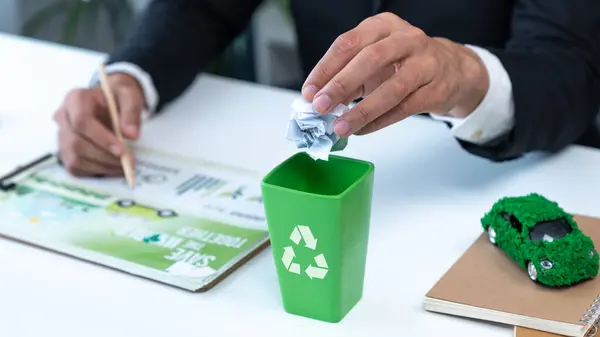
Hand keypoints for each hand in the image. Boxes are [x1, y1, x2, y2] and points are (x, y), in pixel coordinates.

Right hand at [54, 73, 144, 176]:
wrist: (113, 102)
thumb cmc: (119, 97)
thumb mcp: (130, 96)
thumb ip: (131, 112)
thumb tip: (131, 135)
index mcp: (75, 99)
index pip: (81, 121)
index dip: (101, 138)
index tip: (121, 150)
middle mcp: (63, 117)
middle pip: (76, 143)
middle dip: (104, 156)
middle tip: (129, 162)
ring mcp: (62, 136)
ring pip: (75, 158)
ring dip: (102, 166)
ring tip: (125, 166)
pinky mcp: (66, 151)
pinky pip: (76, 168)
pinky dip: (96, 171)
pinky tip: (114, 168)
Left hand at [301, 12, 488, 136]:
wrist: (452, 70)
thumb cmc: (404, 63)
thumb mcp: (374, 60)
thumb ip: (348, 76)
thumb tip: (319, 100)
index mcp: (383, 26)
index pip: (348, 43)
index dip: (325, 68)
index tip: (309, 92)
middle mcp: (406, 38)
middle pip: (370, 59)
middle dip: (341, 84)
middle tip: (320, 106)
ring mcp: (425, 62)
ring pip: (392, 88)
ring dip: (362, 110)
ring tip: (340, 127)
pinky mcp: (437, 88)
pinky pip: (405, 108)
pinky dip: (380, 121)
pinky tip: (362, 130)